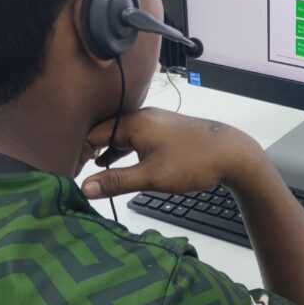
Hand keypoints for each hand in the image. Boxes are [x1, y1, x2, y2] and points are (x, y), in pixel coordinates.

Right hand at [80, 108, 267, 198]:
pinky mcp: (165, 129)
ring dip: (108, 151)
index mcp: (134, 123)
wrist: (232, 154)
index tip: (71, 172)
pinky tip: (120, 163)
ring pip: (122, 134)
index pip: (94, 135)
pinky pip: (136, 136)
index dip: (80, 154)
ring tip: (94, 170)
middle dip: (91, 151)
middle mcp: (143, 117)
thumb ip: (116, 181)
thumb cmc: (194, 162)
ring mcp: (155, 122)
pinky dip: (124, 149)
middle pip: (106, 132)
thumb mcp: (151, 177)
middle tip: (78, 172)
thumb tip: (85, 187)